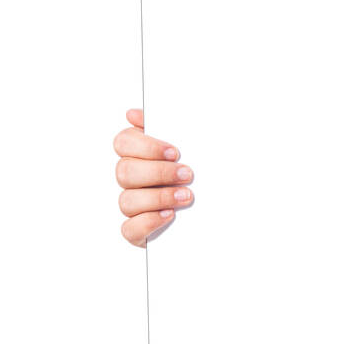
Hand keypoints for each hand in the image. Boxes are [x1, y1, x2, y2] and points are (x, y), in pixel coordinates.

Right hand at [113, 107, 193, 246]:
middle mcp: (131, 178)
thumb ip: (174, 124)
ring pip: (126, 200)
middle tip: (187, 174)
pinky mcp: (137, 230)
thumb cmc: (202, 171)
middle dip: (158, 172)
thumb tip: (135, 113)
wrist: (221, 207)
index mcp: (140, 153)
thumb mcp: (196, 144)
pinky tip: (169, 215)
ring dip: (159, 197)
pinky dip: (149, 221)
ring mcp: (133, 205)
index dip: (146, 146)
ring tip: (187, 196)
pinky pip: (130, 228)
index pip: (123, 141)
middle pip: (124, 171)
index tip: (175, 152)